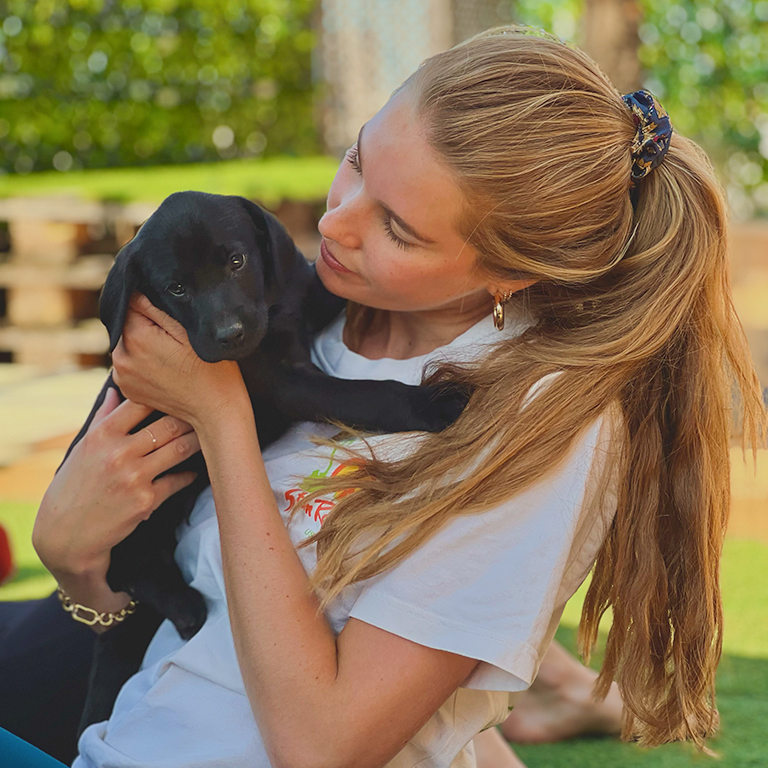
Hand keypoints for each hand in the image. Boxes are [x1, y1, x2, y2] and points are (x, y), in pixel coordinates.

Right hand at [33, 386, 199, 581]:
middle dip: (191, 417)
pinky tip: (194, 470)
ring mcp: (134, 477)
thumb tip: (115, 390)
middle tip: (208, 412)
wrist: (66, 534)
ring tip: (210, 436)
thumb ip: (103, 418)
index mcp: (103, 435)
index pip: (141, 403)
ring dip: (198, 441)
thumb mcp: (84, 448)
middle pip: (168, 425)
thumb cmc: (75, 485)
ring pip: (180, 449)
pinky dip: (189, 474)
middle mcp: (118, 453)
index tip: (181, 394)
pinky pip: (178, 480)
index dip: (165, 396)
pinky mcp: (146, 500)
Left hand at [111, 294, 247, 428]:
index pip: (131, 303)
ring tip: (172, 355)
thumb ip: (157, 308)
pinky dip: (143, 362)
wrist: (216, 412)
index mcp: (136, 337)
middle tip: (175, 338)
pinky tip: (166, 368)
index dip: (150, 304)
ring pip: (127, 344)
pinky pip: (130, 364)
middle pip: (127, 324)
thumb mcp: (191, 331)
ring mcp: (122, 376)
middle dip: (145, 325)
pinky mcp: (128, 389)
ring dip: (143, 343)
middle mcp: (121, 357)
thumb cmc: (213, 371)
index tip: (169, 317)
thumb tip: (136, 291)